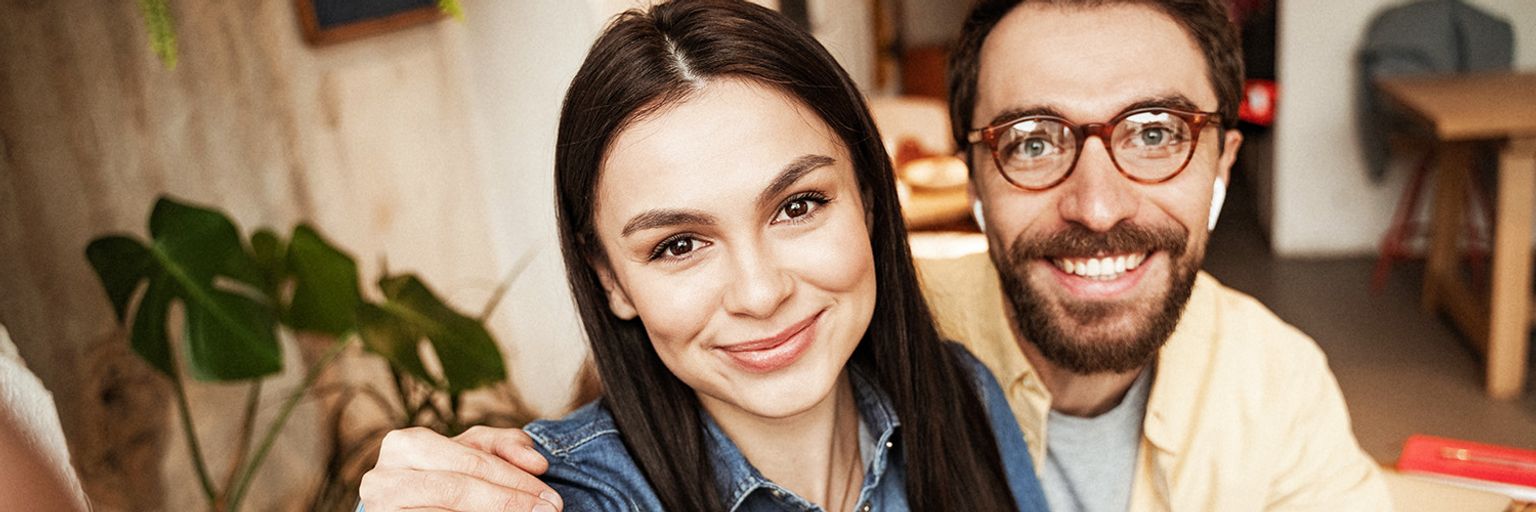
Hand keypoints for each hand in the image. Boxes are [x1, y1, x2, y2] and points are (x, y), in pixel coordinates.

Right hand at [360, 426, 561, 511]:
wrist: (398, 504)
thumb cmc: (439, 476)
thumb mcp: (469, 454)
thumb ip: (502, 447)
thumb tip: (536, 462)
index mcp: (405, 444)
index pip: (473, 462)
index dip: (516, 480)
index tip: (551, 498)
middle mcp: (384, 478)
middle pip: (458, 490)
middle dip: (508, 501)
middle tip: (547, 510)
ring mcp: (381, 510)